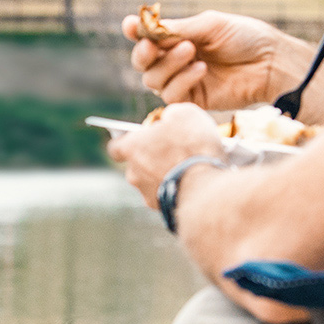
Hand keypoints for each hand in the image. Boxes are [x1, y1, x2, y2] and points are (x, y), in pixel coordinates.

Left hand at [106, 102, 224, 208]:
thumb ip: (171, 115)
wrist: (207, 187)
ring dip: (166, 174)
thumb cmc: (193, 147)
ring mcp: (147, 194)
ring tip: (190, 167)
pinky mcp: (163, 209)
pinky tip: (195, 182)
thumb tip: (170, 119)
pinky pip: (168, 195)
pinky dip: (177, 189)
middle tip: (174, 150)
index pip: (116, 147)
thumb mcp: (184, 114)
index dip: (127, 141)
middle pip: (137, 164)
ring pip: (152, 181)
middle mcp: (134, 174)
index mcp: (132, 148)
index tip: (139, 138)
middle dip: (152, 157)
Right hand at [123, 9, 308, 110]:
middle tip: (152, 45)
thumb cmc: (245, 38)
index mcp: (179, 37)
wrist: (271, 62)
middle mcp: (176, 60)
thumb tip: (143, 28)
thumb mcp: (209, 25)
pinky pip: (171, 95)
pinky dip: (182, 80)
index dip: (135, 32)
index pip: (147, 37)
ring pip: (152, 80)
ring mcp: (183, 81)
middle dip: (143, 53)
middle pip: (142, 63)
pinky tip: (201, 69)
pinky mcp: (193, 100)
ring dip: (168, 64)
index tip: (130, 25)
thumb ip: (176, 29)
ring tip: (191, 51)